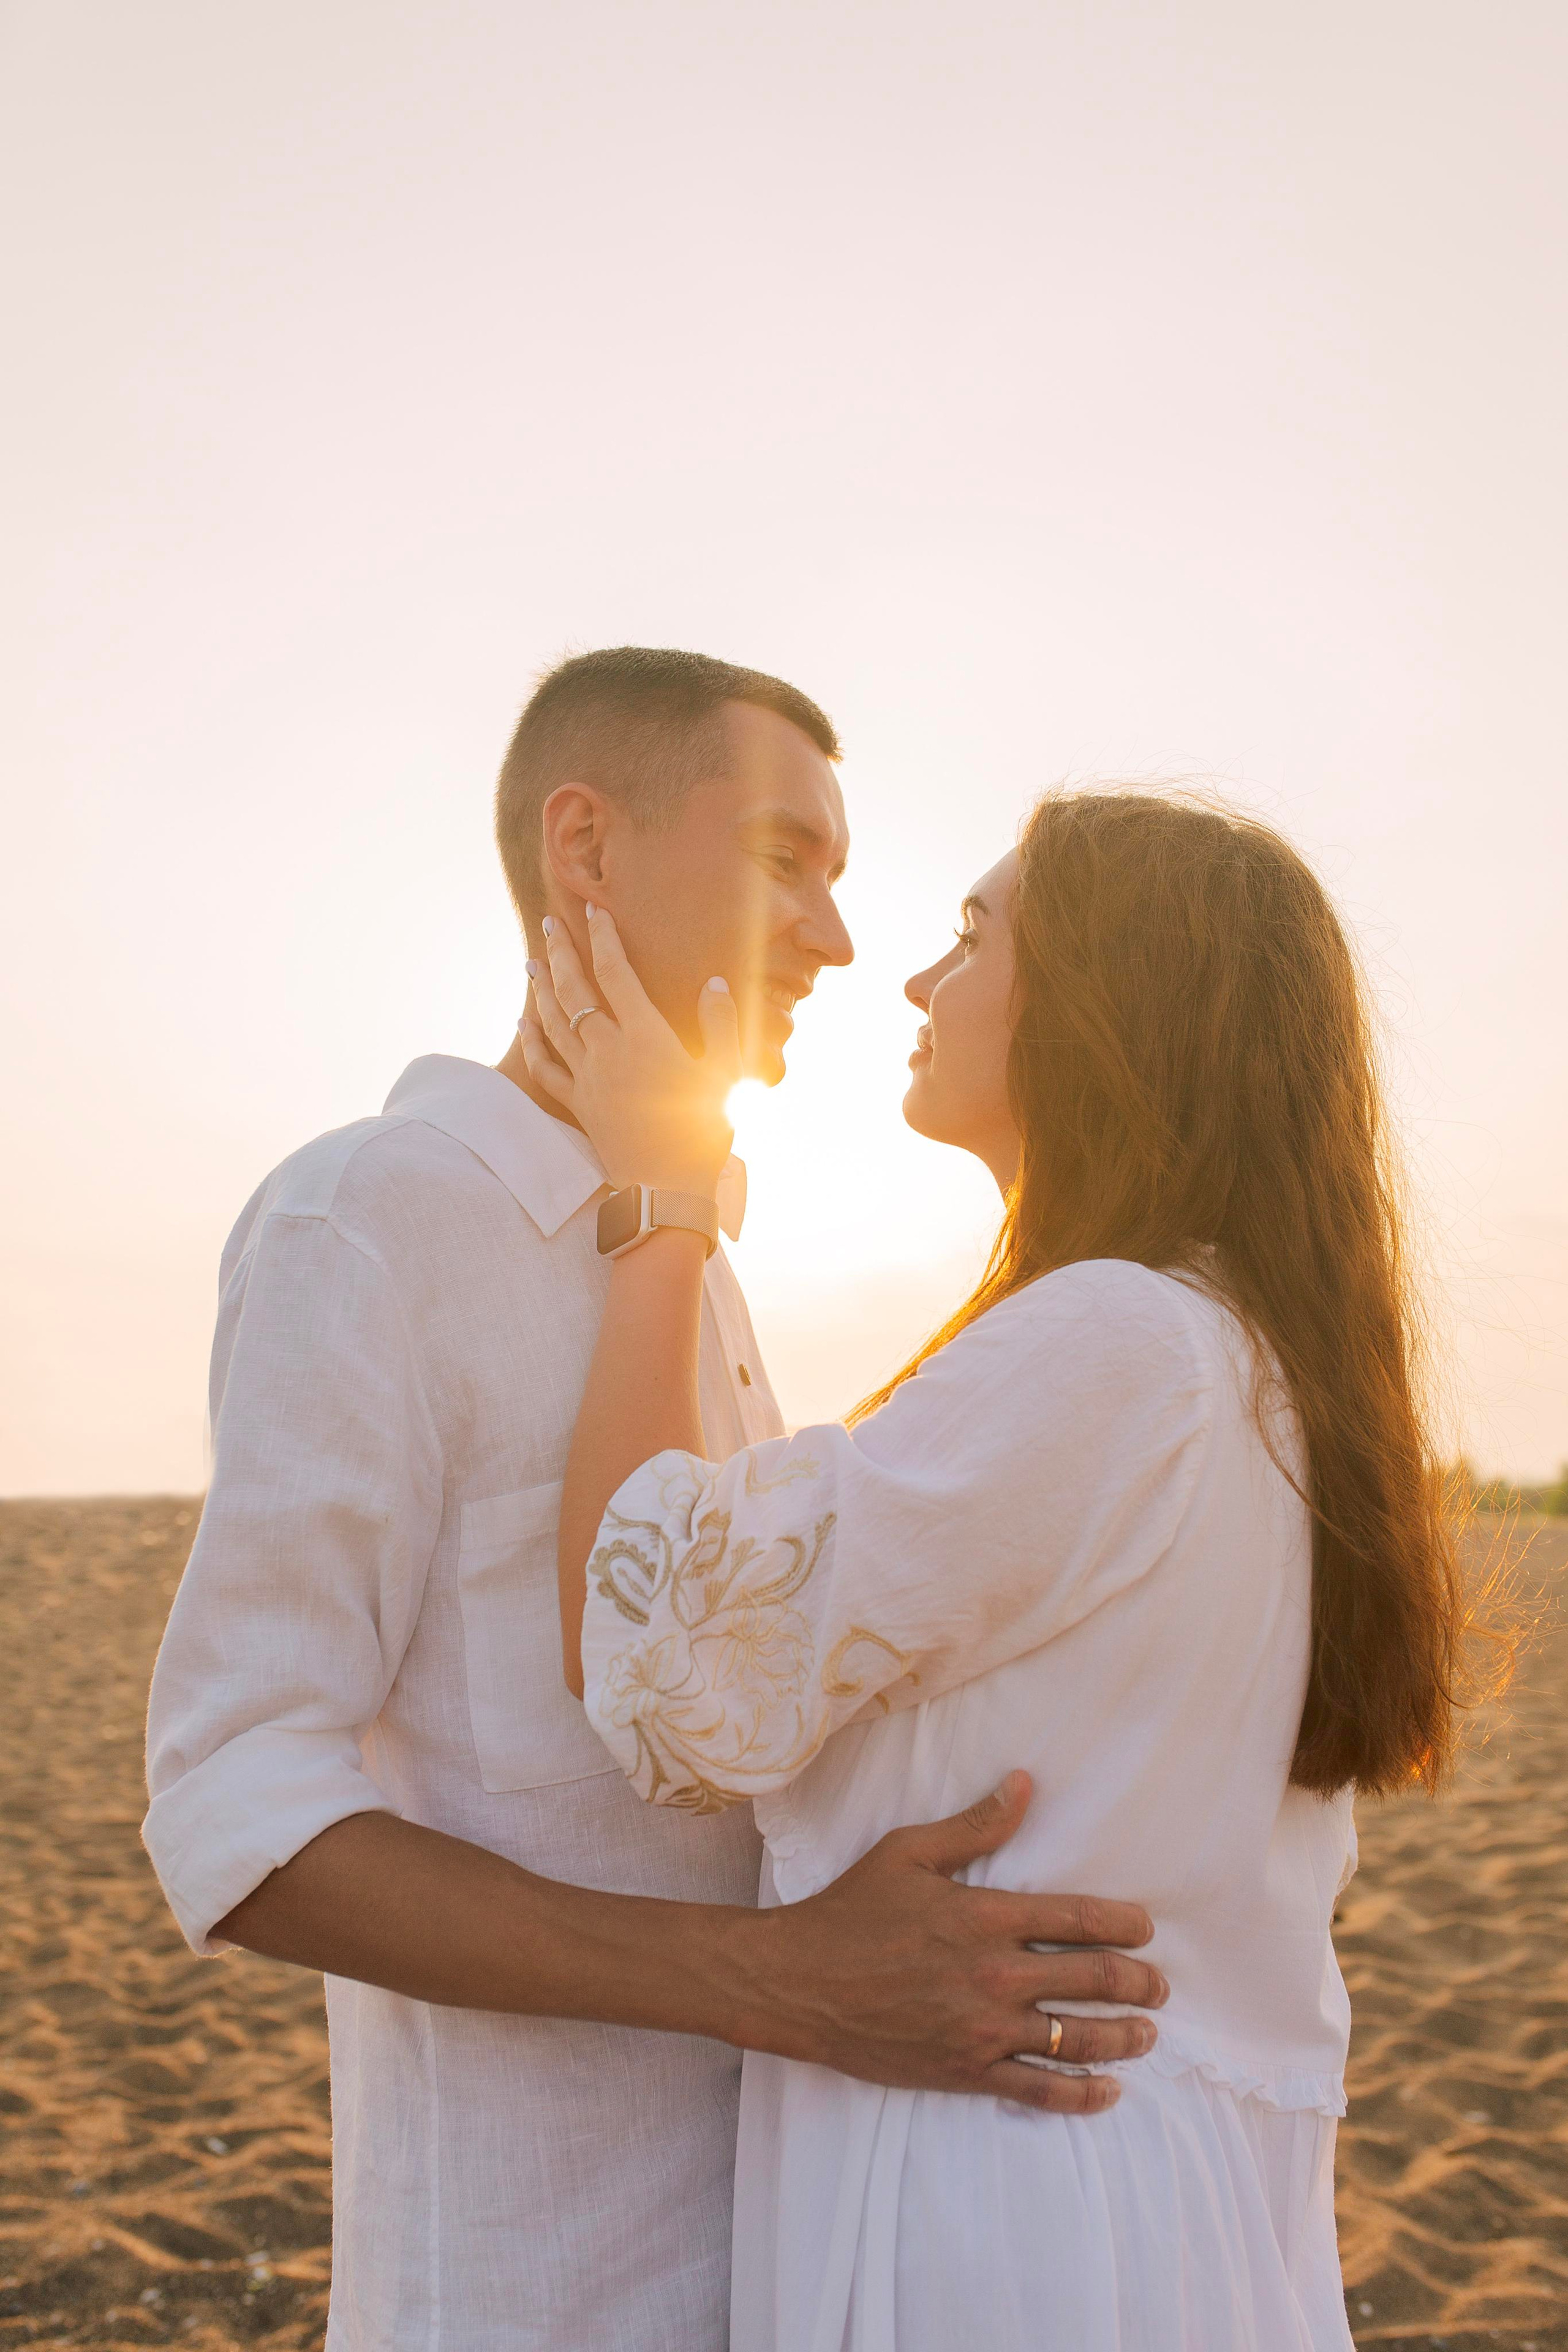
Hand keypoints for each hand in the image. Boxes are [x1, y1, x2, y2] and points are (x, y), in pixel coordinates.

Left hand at [520, 907, 739, 1195]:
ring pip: (553, 1023)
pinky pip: (545, 1068)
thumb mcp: (725, 1074)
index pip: (616, 973)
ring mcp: (588, 1078)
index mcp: (646, 1037)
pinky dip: (531, 1043)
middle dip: (560, 953)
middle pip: (575, 990)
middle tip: (548, 924)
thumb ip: (721, 1025)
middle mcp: (609, 1051)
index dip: (602, 938)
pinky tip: (522, 1024)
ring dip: (539, 989)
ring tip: (530, 962)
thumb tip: (715, 984)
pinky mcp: (579, 1104)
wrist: (668, 1189)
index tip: (593, 912)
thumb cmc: (704, 1131)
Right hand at [724, 1771, 1166, 2111]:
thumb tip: (1024, 1784)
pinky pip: (1038, 2090)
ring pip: (1076, 2039)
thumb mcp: (908, 1852)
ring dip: (1123, 2037)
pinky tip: (1106, 2090)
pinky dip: (1081, 2094)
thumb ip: (975, 1826)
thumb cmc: (851, 1910)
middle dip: (1138, 1984)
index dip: (1125, 1926)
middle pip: (1092, 1980)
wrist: (798, 1982)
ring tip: (1146, 2034)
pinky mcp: (964, 2071)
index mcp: (985, 1916)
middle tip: (1158, 1986)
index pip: (1079, 1921)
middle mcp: (994, 1975)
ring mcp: (982, 2030)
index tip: (1146, 1930)